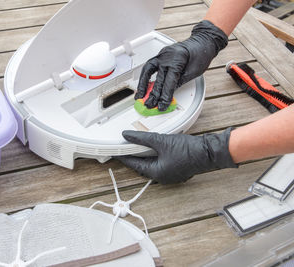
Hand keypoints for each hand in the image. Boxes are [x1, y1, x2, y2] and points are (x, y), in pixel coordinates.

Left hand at [115, 129, 236, 183]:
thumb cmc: (189, 150)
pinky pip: (161, 161)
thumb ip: (142, 138)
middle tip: (124, 146)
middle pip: (143, 165)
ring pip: (152, 163)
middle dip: (134, 155)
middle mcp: (163, 176)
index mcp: (157, 173)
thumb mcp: (162, 141)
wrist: (210, 152)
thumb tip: (128, 136)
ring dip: (145, 153)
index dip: (124, 156)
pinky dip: (155, 154)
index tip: (116, 151)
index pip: (135, 165)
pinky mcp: (177, 167)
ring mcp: (171, 173)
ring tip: (137, 144)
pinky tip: (153, 145)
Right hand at [135, 20, 227, 110]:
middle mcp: (167, 56)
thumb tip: (169, 94)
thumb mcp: (193, 72)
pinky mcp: (160, 56)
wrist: (202, 42)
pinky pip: (149, 67)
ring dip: (143, 85)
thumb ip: (179, 82)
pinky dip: (144, 76)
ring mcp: (162, 55)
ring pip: (148, 71)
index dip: (165, 95)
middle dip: (154, 94)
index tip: (162, 104)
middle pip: (158, 79)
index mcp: (177, 60)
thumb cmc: (201, 54)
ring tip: (140, 95)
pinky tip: (142, 84)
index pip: (169, 82)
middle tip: (150, 104)